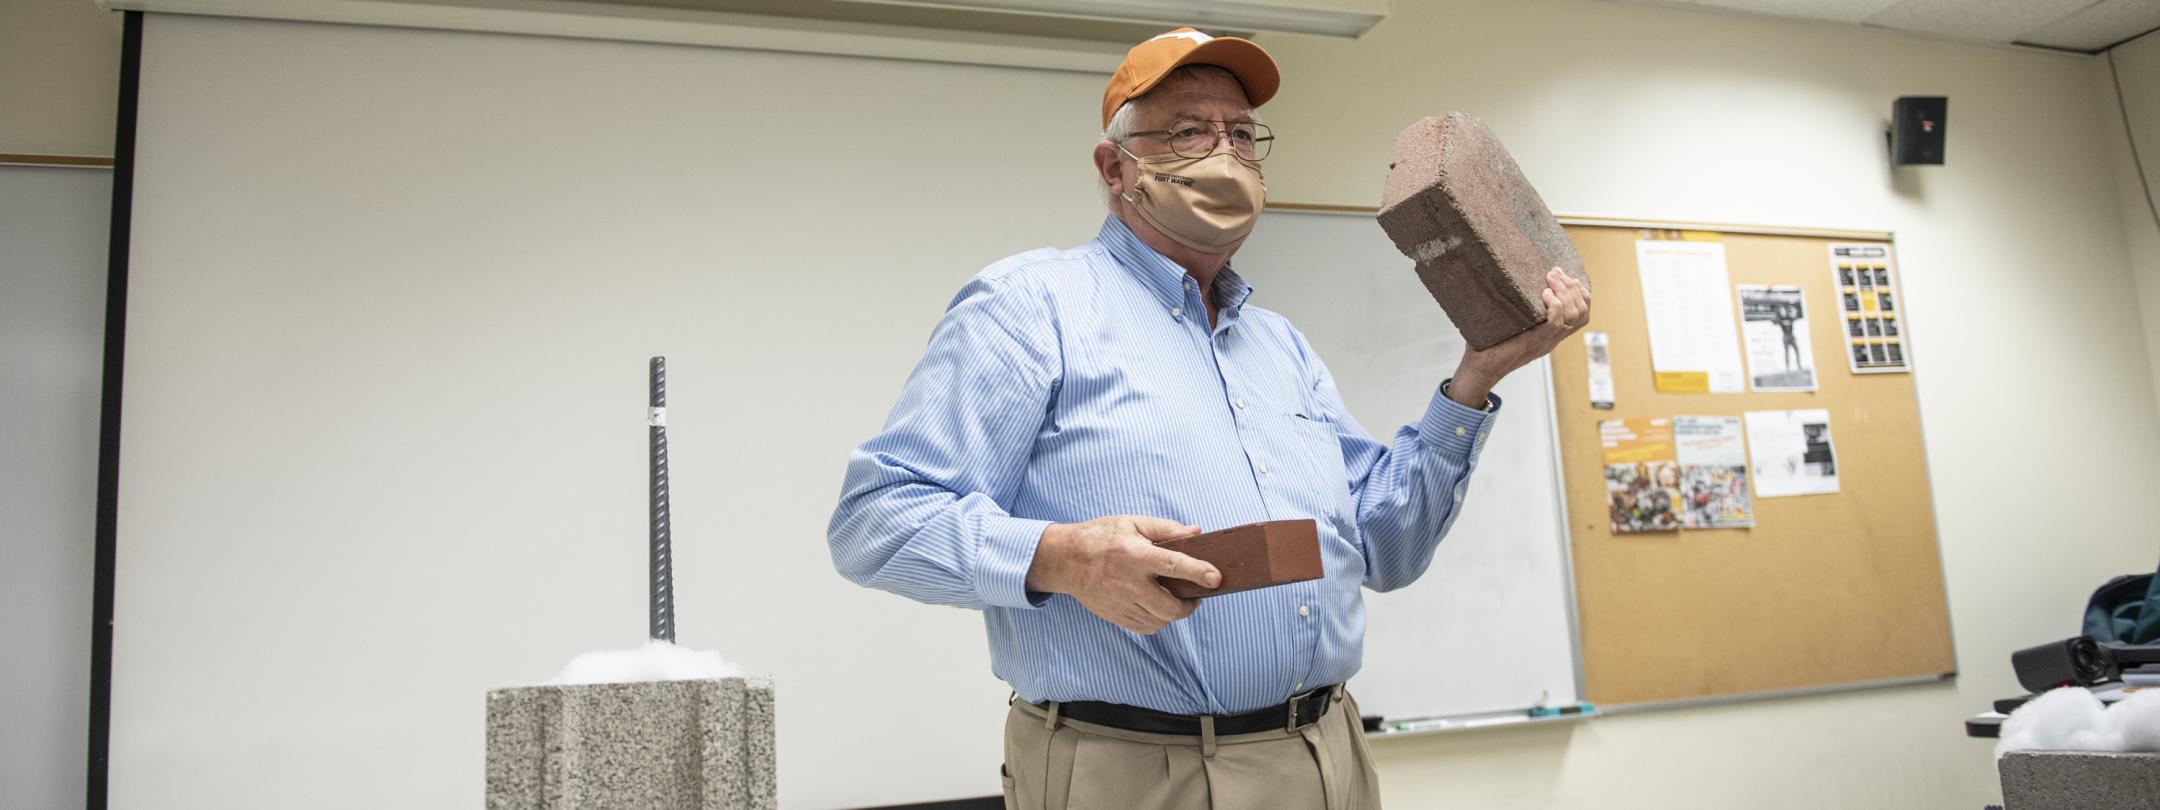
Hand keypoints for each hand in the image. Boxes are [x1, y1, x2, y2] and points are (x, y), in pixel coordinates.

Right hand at [1024, 515, 1220, 634]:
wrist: (1066, 561)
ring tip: (1175, 599)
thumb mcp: (1132, 523)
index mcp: (1135, 555)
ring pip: (1161, 620)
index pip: (1172, 565)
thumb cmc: (1101, 537)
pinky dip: (1159, 621)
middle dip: (1190, 604)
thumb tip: (1196, 532)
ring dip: (1174, 612)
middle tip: (1196, 595)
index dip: (1197, 572)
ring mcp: (1121, 603)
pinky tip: (1157, 607)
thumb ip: (1166, 528)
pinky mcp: (1116, 616)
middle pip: (1171, 607)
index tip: (1216, 578)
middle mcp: (1129, 583)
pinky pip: (1147, 628)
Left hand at [1449, 268, 1590, 406]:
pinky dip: (1554, 305)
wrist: (1479, 370)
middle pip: (1582, 312)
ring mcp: (1546, 342)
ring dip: (1565, 291)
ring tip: (1550, 278)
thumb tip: (1507, 280)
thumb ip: (1516, 307)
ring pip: (1574, 315)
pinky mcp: (1535, 342)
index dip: (1580, 293)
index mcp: (1551, 335)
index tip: (1565, 275)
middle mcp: (1553, 339)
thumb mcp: (1508, 323)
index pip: (1582, 314)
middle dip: (1572, 287)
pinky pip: (1557, 323)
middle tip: (1555, 272)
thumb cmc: (1487, 345)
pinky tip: (1544, 294)